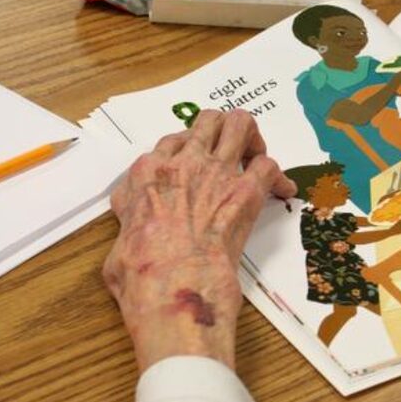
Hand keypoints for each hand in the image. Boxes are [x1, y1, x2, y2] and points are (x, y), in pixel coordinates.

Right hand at [103, 110, 296, 371]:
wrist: (174, 281)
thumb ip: (130, 220)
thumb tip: (134, 228)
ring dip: (252, 138)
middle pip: (208, 120)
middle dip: (223, 130)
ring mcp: (217, 172)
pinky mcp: (246, 190)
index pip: (172, 141)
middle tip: (231, 153)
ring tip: (255, 157)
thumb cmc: (141, 273)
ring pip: (240, 124)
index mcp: (148, 173)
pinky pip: (268, 165)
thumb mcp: (118, 241)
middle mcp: (183, 163)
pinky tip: (281, 192)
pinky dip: (279, 177)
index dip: (188, 151)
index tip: (196, 168)